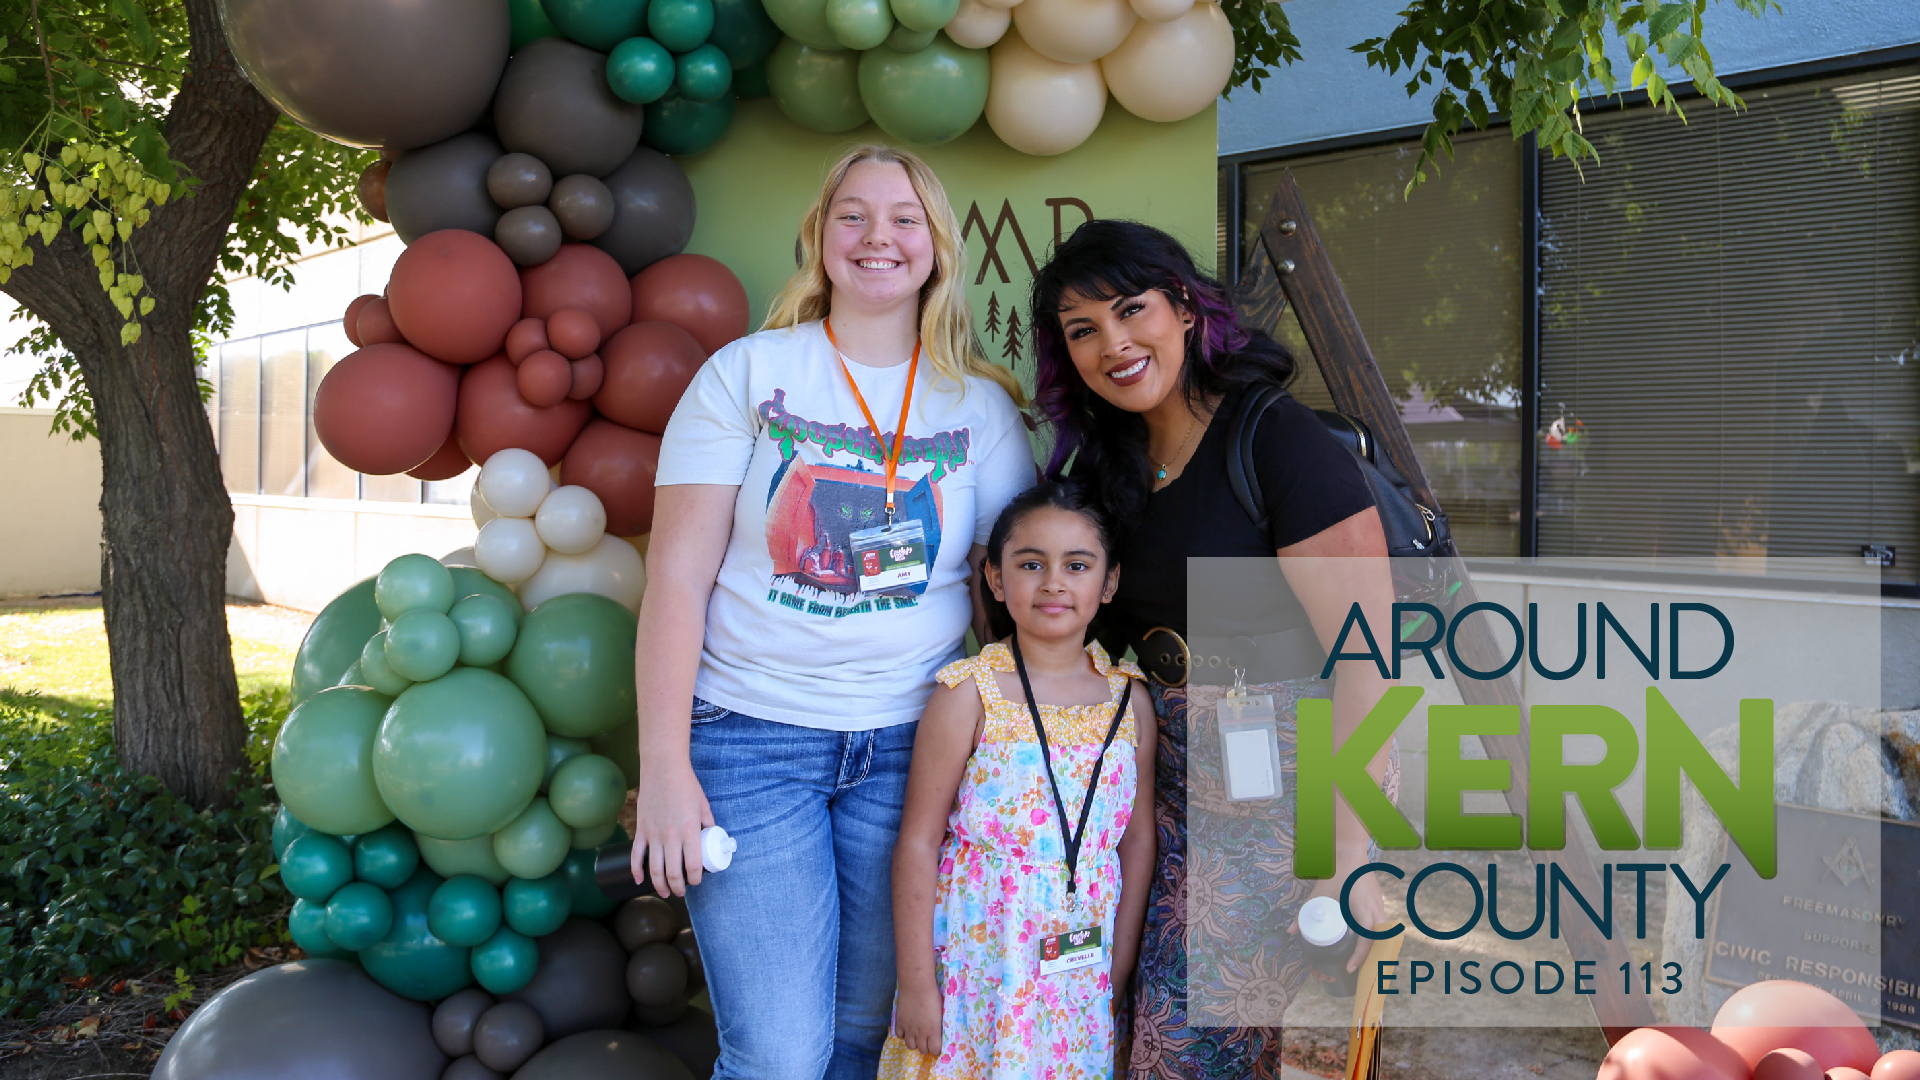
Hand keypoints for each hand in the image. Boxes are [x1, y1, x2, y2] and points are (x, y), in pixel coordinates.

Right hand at [630, 759, 712, 898]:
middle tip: (681, 892)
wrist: (663, 768)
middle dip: (678, 888)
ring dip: (659, 885)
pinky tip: (640, 880)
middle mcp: (671, 836)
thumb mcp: (704, 805)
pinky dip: (636, 871)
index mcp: (690, 831)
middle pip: (672, 873)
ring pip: (654, 869)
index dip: (695, 879)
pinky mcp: (641, 829)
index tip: (697, 881)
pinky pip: (636, 855)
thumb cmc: (686, 785)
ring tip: (665, 892)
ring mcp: (653, 834)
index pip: (693, 866)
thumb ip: (708, 823)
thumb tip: (711, 837)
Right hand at [894, 983, 942, 1056]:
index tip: (937, 1043)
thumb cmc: (933, 995)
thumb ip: (938, 1024)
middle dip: (926, 1047)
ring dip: (914, 1043)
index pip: (935, 1050)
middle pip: (922, 1050)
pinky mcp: (899, 1022)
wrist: (917, 985)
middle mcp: (921, 1033)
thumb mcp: (941, 1012)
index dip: (936, 1048)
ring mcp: (909, 1029)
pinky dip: (903, 1034)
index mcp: (934, 1031)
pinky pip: (899, 1036)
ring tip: (917, 1035)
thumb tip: (938, 1030)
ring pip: (910, 1046)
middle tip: (927, 1039)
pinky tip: (907, 1028)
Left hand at [1291, 862, 1387, 972]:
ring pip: (1385, 935)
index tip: (1350, 968)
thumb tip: (1291, 930)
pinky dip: (1377, 938)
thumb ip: (1305, 911)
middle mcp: (1377, 909)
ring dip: (1377, 949)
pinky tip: (1368, 946)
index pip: (1367, 940)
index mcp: (1364, 909)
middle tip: (1361, 973)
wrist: (1350, 851)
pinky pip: (1383, 926)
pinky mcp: (1379, 903)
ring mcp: (1380, 906)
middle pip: (1382, 942)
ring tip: (1365, 964)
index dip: (1360, 957)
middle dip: (1374, 959)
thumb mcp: (1319, 892)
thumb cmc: (1337, 871)